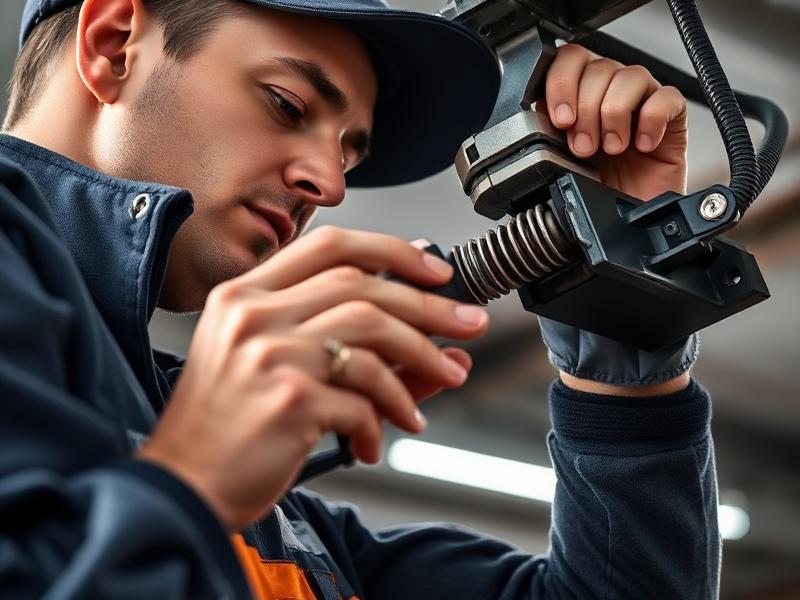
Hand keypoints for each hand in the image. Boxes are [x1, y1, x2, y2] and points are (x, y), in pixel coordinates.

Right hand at [138, 226, 488, 530]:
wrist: (184, 488)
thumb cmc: (227, 427)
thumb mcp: (269, 364)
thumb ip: (334, 336)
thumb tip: (427, 326)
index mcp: (244, 296)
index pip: (329, 246)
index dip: (392, 250)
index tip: (435, 269)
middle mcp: (254, 316)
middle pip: (363, 287)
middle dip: (429, 305)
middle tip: (469, 325)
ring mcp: (270, 355)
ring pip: (372, 335)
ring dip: (421, 361)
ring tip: (443, 383)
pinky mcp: (289, 400)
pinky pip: (363, 397)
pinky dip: (384, 417)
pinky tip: (377, 438)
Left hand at [545, 44, 688, 200]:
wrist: (626, 224)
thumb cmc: (596, 192)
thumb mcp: (560, 163)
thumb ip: (548, 132)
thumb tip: (536, 110)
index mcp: (579, 97)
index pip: (569, 60)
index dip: (562, 82)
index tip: (561, 119)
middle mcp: (610, 93)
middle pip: (599, 68)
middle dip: (586, 109)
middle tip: (584, 148)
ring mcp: (642, 102)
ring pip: (630, 76)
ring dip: (615, 114)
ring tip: (613, 149)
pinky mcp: (672, 117)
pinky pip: (666, 97)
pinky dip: (652, 119)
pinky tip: (642, 145)